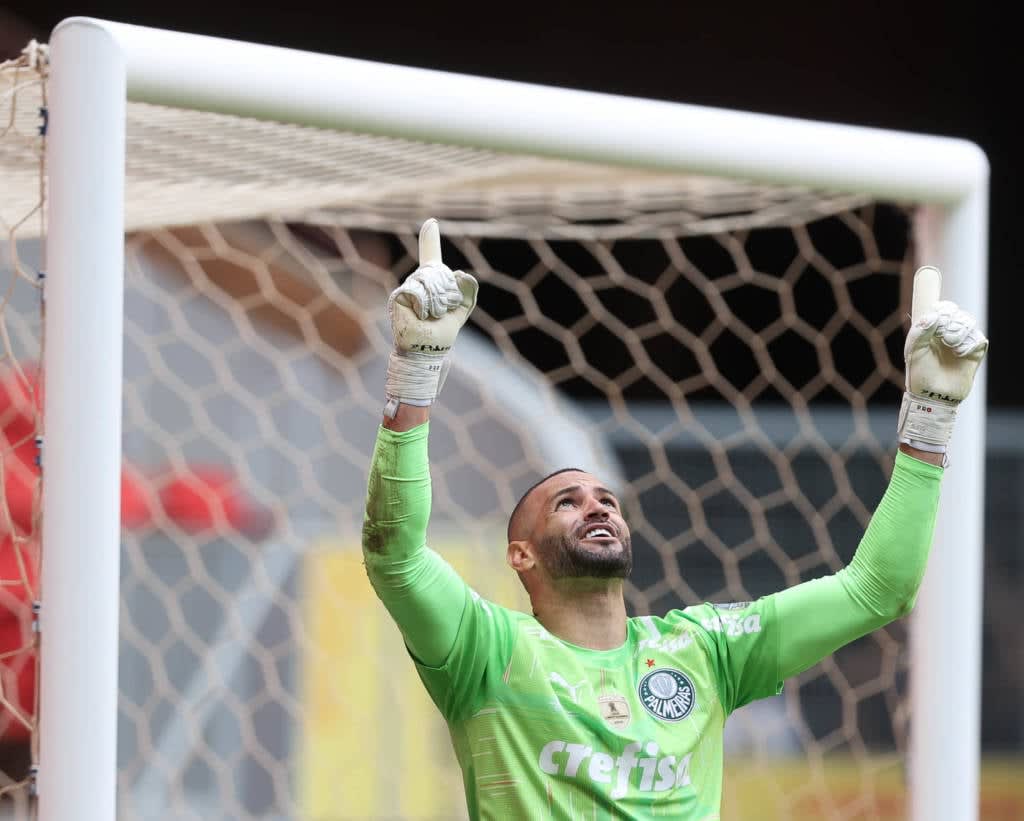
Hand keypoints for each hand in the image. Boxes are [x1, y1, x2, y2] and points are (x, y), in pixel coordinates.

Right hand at [384, 219, 477, 415]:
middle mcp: (417, 282)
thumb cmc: (441, 334)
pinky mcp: (399, 295)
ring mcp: (407, 287)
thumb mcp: (460, 311)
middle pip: (439, 272)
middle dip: (447, 293)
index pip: (431, 257)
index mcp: (431, 283)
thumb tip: (463, 273)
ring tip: (431, 316)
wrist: (427, 350)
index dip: (430, 240)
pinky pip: (420, 290)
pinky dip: (426, 304)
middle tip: (441, 312)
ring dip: (438, 301)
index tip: (431, 222)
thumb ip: (467, 292)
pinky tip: (421, 315)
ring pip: (430, 280)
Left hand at [898, 266, 987, 455]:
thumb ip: (920, 330)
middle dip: (947, 315)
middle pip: (952, 309)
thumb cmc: (919, 374)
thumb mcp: (913, 350)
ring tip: (949, 344)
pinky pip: (976, 336)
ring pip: (966, 320)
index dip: (931, 289)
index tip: (928, 273)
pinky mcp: (975, 350)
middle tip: (940, 330)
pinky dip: (967, 343)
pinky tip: (960, 353)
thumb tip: (932, 315)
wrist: (934, 395)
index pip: (935, 305)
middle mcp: (944, 331)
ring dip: (957, 329)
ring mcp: (961, 339)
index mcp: (928, 329)